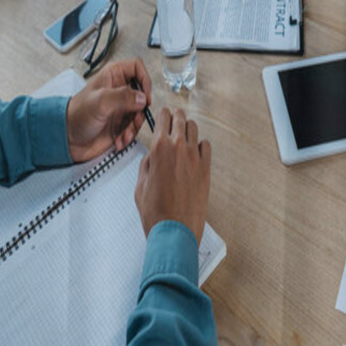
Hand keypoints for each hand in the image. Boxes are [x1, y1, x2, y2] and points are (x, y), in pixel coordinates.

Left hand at [66, 59, 151, 161]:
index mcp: (112, 77)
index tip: (144, 95)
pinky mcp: (121, 123)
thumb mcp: (100, 102)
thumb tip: (142, 98)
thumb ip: (124, 97)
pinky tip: (119, 139)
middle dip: (140, 110)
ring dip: (134, 126)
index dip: (144, 79)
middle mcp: (118, 91)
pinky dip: (129, 135)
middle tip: (135, 118)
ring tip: (124, 132)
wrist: (67, 139)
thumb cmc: (75, 115)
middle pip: (143, 94)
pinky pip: (134, 128)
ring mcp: (120, 108)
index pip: (136, 67)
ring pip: (140, 114)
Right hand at [134, 108, 210, 243]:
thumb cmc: (155, 212)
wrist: (175, 229)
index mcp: (159, 149)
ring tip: (183, 135)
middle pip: (180, 118)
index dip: (161, 115)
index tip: (161, 116)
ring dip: (187, 128)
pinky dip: (200, 145)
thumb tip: (152, 156)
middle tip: (173, 119)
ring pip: (194, 128)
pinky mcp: (206, 168)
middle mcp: (179, 148)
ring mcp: (195, 157)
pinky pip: (206, 145)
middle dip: (175, 117)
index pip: (162, 118)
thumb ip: (146, 165)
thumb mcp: (140, 186)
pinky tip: (195, 152)